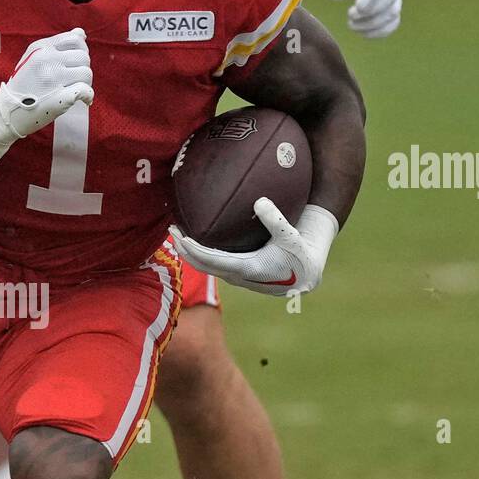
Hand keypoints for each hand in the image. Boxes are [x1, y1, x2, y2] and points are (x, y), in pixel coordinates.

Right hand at [0, 28, 93, 138]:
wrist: (8, 112)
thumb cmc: (24, 86)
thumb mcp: (34, 58)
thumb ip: (57, 46)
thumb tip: (81, 33)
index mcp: (41, 48)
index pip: (74, 39)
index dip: (81, 51)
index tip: (76, 63)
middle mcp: (47, 60)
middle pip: (83, 57)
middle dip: (83, 68)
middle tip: (75, 81)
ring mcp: (52, 78)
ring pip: (86, 73)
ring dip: (86, 83)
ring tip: (77, 91)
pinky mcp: (59, 97)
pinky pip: (85, 90)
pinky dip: (88, 96)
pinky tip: (84, 101)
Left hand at [170, 200, 338, 296]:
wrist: (308, 275)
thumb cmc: (301, 253)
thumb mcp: (291, 235)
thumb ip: (276, 220)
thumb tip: (259, 201)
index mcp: (248, 269)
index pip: (212, 260)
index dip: (194, 250)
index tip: (180, 236)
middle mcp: (238, 276)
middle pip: (202, 265)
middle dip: (184, 249)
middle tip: (170, 230)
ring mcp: (237, 277)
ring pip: (206, 267)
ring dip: (190, 252)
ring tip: (177, 234)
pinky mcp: (239, 274)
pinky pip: (214, 264)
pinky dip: (201, 254)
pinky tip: (195, 239)